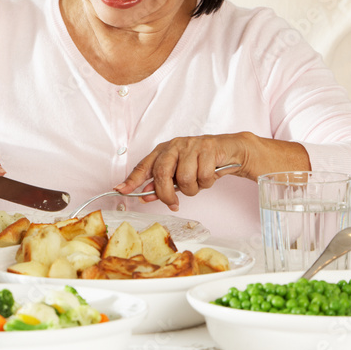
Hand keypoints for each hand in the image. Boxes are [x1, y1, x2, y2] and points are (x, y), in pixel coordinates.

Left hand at [114, 133, 249, 210]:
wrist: (230, 150)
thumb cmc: (202, 162)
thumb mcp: (179, 173)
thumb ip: (162, 184)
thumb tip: (145, 196)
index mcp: (163, 151)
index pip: (143, 166)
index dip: (132, 180)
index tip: (121, 190)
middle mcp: (174, 146)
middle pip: (162, 173)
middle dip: (166, 194)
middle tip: (173, 204)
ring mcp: (191, 146)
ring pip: (185, 178)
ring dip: (192, 189)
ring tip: (197, 183)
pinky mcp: (208, 149)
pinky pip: (204, 176)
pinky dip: (207, 183)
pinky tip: (209, 176)